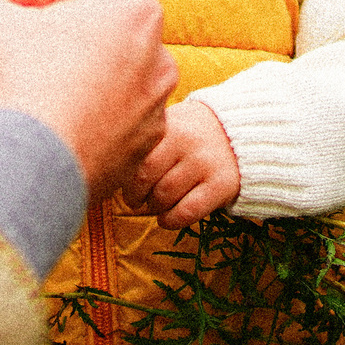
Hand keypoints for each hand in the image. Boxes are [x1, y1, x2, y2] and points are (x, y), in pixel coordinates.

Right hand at [0, 0, 176, 201]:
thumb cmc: (18, 79)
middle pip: (88, 38)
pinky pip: (91, 130)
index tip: (4, 5)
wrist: (33, 170)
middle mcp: (155, 61)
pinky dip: (55, 126)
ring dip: (37, 89)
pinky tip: (12, 136)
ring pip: (86, 88)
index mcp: (134, 12)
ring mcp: (149, 114)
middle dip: (32, 46)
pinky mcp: (133, 158)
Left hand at [120, 99, 239, 229]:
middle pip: (146, 180)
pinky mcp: (222, 185)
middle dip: (135, 196)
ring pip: (164, 198)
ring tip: (154, 204)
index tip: (123, 185)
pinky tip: (167, 217)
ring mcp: (206, 164)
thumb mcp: (168, 124)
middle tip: (135, 200)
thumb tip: (105, 168)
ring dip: (153, 208)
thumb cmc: (190, 133)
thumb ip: (142, 138)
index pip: (135, 159)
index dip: (124, 179)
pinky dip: (171, 220)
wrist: (240, 133)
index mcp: (169, 126)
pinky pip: (187, 212)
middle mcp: (188, 143)